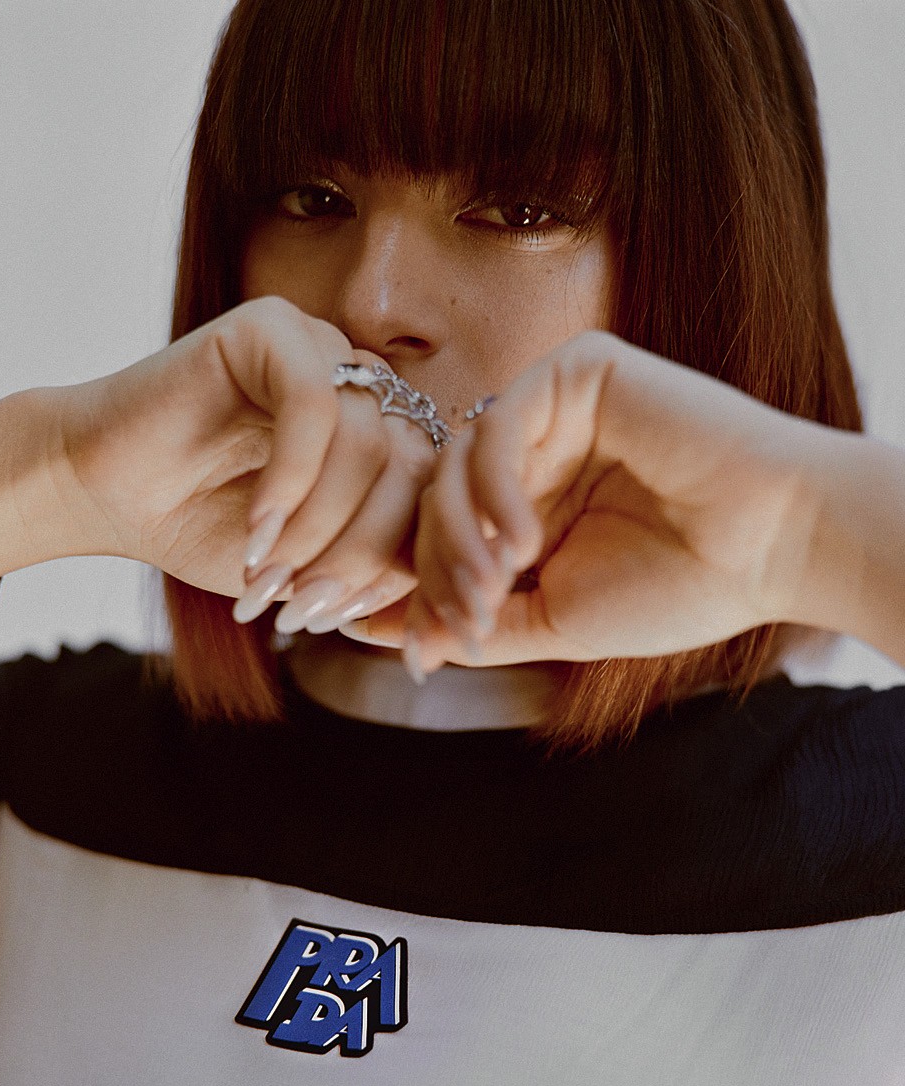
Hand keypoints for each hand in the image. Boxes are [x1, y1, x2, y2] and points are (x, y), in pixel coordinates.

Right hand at [57, 297, 433, 614]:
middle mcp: (364, 386)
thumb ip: (376, 565)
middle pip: (412, 472)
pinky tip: (256, 528)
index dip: (398, 565)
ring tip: (266, 573)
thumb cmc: (208, 528)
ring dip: (318, 528)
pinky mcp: (272, 326)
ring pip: (368, 446)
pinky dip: (291, 480)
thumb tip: (438, 585)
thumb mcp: (310, 565)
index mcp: (385, 436)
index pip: (432, 497)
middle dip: (360, 555)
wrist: (106, 492)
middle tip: (303, 609)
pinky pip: (316, 405)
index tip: (340, 620)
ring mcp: (323, 349)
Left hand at [385, 331, 834, 671]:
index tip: (415, 649)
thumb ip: (469, 622)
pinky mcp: (577, 370)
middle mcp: (532, 453)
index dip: (420, 591)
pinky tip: (524, 541)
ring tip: (498, 590)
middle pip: (435, 500)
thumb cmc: (675, 587)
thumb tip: (381, 638)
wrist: (771, 547)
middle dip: (436, 571)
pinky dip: (495, 489)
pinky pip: (498, 423)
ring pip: (456, 462)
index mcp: (527, 506)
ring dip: (460, 536)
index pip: (439, 537)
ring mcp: (552, 409)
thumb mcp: (554, 620)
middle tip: (465, 623)